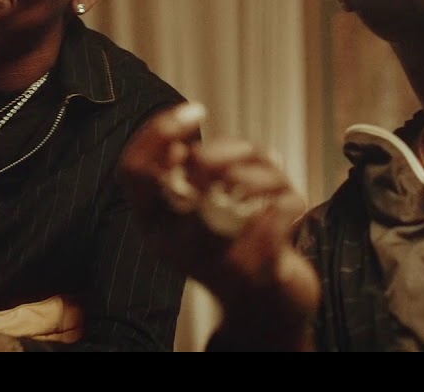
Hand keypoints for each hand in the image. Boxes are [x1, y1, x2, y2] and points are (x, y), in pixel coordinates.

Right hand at [120, 102, 319, 349]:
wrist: (261, 311)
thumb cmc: (227, 250)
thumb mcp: (191, 214)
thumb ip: (182, 175)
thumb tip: (177, 138)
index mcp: (154, 225)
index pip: (134, 170)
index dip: (158, 131)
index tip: (195, 111)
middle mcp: (177, 243)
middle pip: (199, 167)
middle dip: (232, 148)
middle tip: (249, 153)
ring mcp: (217, 258)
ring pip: (246, 182)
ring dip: (267, 171)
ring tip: (273, 179)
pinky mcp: (258, 272)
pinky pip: (280, 209)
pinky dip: (289, 201)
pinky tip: (286, 207)